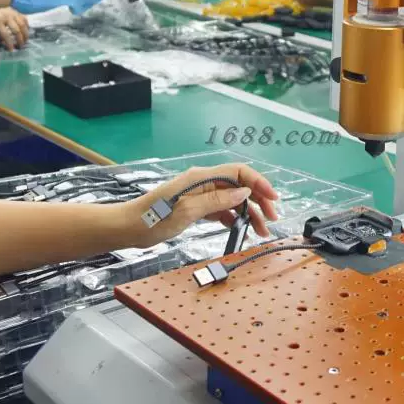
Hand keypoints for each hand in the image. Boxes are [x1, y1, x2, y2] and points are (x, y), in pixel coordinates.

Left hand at [0, 6, 28, 50]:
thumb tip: (4, 42)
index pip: (5, 35)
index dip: (9, 44)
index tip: (11, 50)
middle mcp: (7, 17)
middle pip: (16, 31)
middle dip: (19, 40)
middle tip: (20, 47)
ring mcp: (13, 13)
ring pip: (22, 25)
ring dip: (25, 35)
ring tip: (25, 41)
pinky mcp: (17, 10)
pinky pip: (25, 19)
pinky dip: (27, 26)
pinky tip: (27, 31)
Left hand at [121, 164, 279, 249]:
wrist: (129, 228)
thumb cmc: (152, 218)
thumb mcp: (187, 210)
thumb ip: (217, 200)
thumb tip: (244, 192)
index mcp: (201, 177)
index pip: (239, 172)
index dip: (259, 183)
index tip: (273, 199)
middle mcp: (203, 182)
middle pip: (239, 186)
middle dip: (258, 201)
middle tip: (271, 219)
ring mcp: (201, 195)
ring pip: (233, 200)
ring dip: (249, 213)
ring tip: (260, 231)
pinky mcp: (197, 207)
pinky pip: (222, 210)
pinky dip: (235, 219)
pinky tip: (242, 230)